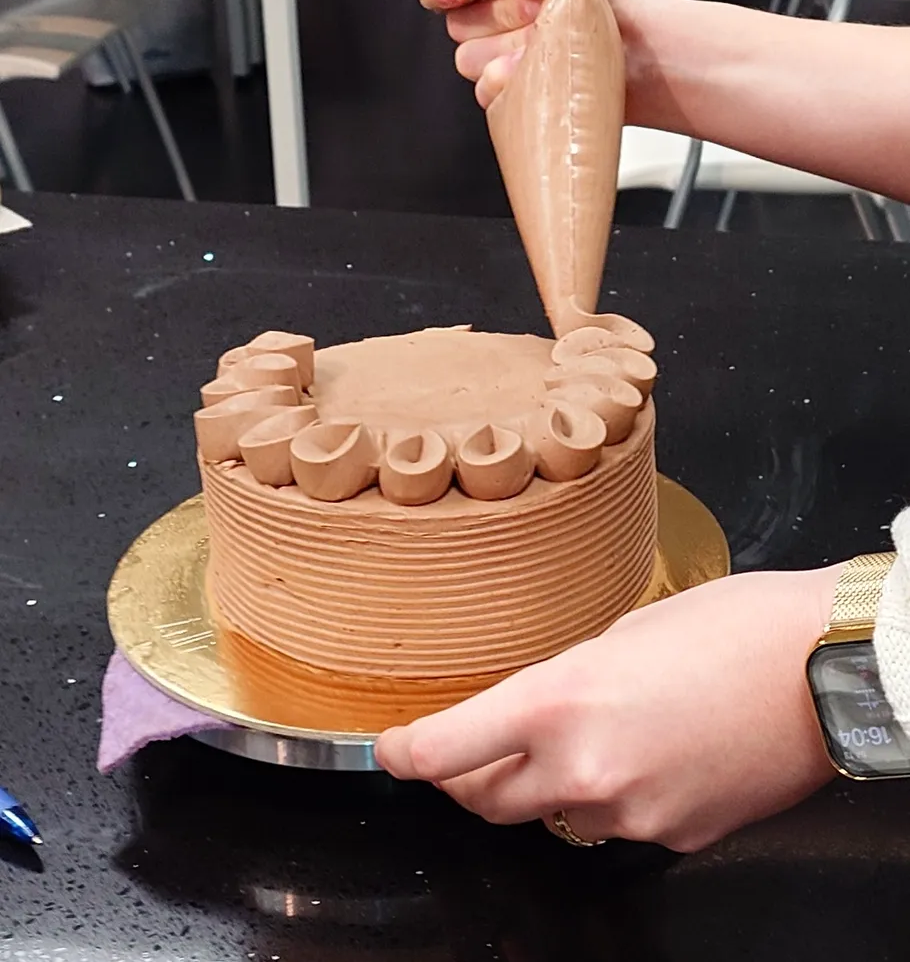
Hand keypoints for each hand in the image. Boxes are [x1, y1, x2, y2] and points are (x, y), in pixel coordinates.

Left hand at [376, 566, 841, 852]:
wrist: (824, 669)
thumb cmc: (732, 627)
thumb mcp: (621, 632)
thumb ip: (564, 683)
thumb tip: (535, 713)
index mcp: (560, 703)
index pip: (446, 750)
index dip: (406, 754)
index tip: (392, 750)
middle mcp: (584, 771)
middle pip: (486, 799)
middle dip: (468, 776)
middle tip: (470, 749)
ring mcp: (631, 814)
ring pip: (556, 816)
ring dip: (548, 786)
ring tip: (588, 737)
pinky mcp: (674, 836)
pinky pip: (619, 825)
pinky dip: (616, 797)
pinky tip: (648, 754)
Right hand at [414, 0, 665, 111]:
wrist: (649, 54)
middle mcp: (498, 16)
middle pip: (454, 19)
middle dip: (496, 13)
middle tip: (540, 8)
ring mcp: (506, 56)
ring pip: (468, 58)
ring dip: (508, 48)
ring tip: (550, 40)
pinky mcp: (515, 93)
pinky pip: (485, 91)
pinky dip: (512, 81)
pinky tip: (542, 71)